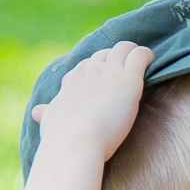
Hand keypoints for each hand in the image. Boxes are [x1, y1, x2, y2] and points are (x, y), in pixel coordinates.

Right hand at [29, 42, 151, 164]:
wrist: (76, 142)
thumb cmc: (62, 137)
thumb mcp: (50, 121)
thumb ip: (47, 113)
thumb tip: (37, 112)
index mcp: (72, 81)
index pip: (85, 66)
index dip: (97, 71)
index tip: (105, 79)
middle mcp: (89, 71)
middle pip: (104, 54)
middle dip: (115, 60)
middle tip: (126, 72)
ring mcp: (109, 71)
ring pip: (124, 48)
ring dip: (133, 53)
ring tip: (143, 63)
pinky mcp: (128, 77)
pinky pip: (140, 54)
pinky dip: (147, 55)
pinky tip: (152, 62)